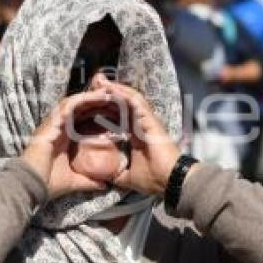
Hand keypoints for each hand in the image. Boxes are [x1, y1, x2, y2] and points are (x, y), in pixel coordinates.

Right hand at [21, 91, 113, 199]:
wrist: (32, 186)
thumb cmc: (49, 184)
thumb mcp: (75, 181)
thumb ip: (90, 181)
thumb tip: (105, 184)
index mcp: (63, 138)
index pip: (80, 119)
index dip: (95, 113)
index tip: (113, 111)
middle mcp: (57, 128)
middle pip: (77, 108)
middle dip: (95, 101)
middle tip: (113, 97)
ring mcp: (52, 125)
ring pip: (72, 104)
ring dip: (89, 97)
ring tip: (106, 93)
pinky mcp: (49, 124)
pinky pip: (65, 107)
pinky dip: (79, 100)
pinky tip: (93, 97)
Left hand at [97, 76, 181, 194]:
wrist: (170, 182)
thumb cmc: (154, 180)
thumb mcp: (127, 177)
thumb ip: (116, 173)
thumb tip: (103, 178)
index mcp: (136, 135)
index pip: (118, 116)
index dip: (106, 108)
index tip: (91, 102)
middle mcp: (141, 124)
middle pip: (122, 103)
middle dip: (107, 92)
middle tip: (93, 83)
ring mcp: (147, 120)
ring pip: (128, 98)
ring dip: (114, 88)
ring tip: (99, 80)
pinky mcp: (150, 119)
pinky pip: (135, 102)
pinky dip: (122, 93)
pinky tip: (110, 87)